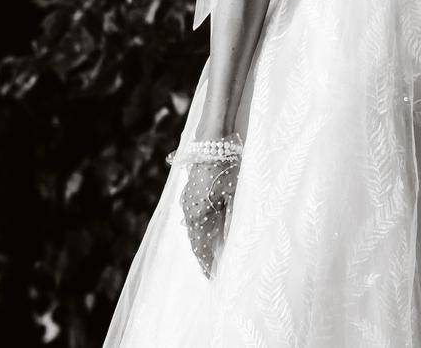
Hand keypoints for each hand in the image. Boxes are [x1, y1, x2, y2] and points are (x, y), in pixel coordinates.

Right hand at [178, 155, 239, 278]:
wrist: (212, 143)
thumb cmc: (227, 168)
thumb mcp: (234, 195)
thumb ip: (230, 220)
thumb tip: (229, 242)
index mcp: (200, 215)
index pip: (201, 247)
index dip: (206, 263)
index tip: (211, 277)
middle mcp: (189, 211)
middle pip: (195, 240)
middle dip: (203, 256)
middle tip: (210, 271)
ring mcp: (187, 201)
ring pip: (192, 229)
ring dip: (200, 243)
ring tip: (208, 255)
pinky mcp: (188, 192)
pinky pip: (192, 218)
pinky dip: (198, 229)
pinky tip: (204, 232)